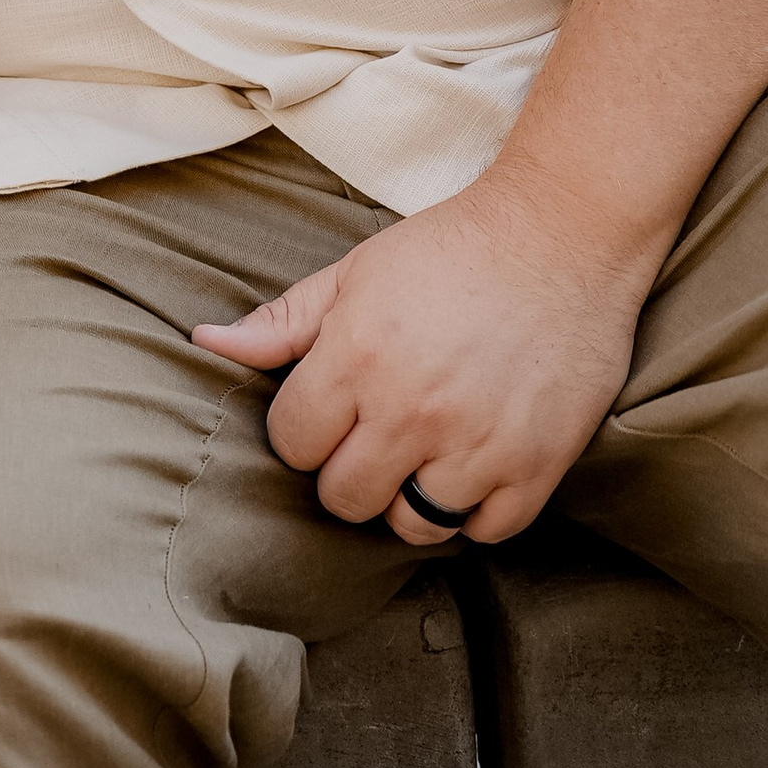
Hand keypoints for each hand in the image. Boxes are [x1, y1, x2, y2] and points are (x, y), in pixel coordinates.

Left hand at [193, 164, 650, 545]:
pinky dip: (472, 511)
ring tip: (420, 454)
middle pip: (344, 497)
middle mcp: (412, 410)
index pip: (293, 444)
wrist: (560, 236)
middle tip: (373, 436)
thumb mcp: (354, 274)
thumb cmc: (449, 250)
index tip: (329, 410)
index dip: (303, 429)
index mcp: (356, 358)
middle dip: (347, 471)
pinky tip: (470, 467)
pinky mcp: (536, 466)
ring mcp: (477, 445)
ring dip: (407, 497)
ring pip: (411, 525)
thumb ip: (281, 322)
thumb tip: (207, 344)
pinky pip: (482, 531)